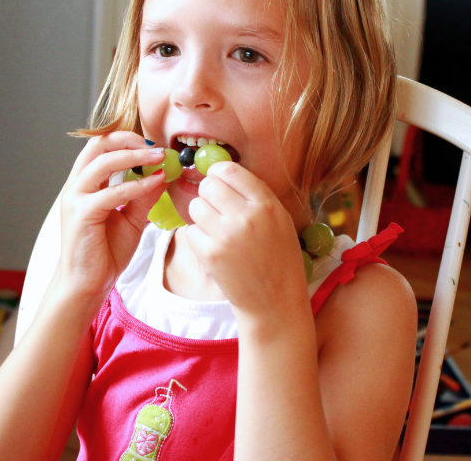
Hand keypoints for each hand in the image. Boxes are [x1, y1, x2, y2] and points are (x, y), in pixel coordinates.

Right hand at [59, 132, 166, 298]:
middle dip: (129, 140)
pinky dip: (136, 185)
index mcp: (86, 183)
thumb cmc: (105, 252)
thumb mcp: (132, 218)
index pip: (101, 146)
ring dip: (135, 156)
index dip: (128, 139)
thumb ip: (144, 196)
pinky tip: (155, 183)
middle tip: (156, 146)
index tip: (155, 145)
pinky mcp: (82, 213)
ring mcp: (76, 198)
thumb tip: (164, 173)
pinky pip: (112, 192)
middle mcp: (77, 185)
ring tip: (159, 157)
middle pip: (98, 144)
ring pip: (103, 162)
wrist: (89, 283)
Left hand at [185, 162, 309, 320]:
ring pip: (196, 206)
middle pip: (208, 185)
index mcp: (266, 204)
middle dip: (208, 194)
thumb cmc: (279, 258)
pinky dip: (198, 237)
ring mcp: (226, 235)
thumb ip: (255, 196)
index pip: (229, 170)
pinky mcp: (210, 254)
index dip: (219, 174)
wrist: (274, 301)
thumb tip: (223, 173)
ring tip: (217, 230)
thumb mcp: (280, 219)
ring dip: (202, 215)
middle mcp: (246, 216)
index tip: (220, 182)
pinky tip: (214, 247)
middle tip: (217, 208)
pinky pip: (190, 231)